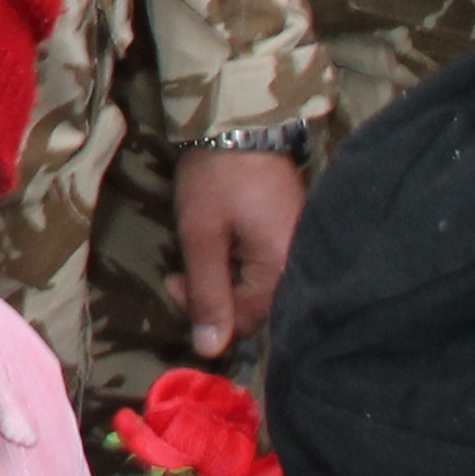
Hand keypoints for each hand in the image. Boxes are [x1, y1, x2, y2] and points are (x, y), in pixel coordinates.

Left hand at [164, 149, 299, 358]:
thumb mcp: (202, 234)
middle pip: (254, 308)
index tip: (173, 280)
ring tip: (199, 252)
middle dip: (213, 295)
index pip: (243, 322)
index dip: (202, 311)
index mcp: (284, 270)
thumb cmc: (217, 179)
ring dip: (223, 278)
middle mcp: (302, 265)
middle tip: (181, 270)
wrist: (241, 124)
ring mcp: (301, 248)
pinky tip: (221, 245)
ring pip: (258, 288)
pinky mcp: (293, 234)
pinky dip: (238, 263)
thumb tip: (210, 351)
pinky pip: (266, 267)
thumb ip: (207, 293)